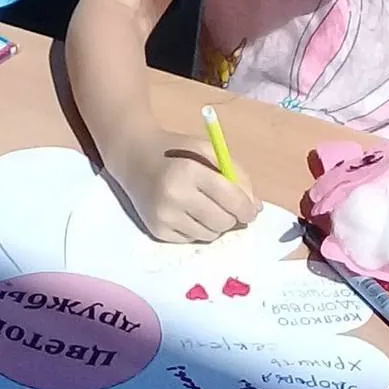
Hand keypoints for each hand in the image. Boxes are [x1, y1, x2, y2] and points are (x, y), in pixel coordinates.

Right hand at [115, 128, 261, 242]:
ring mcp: (164, 216)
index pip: (230, 199)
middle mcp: (175, 196)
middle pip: (222, 221)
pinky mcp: (156, 230)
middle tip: (232, 209)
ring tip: (209, 207)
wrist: (133, 157)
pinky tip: (190, 212)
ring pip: (209, 235)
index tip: (252, 211)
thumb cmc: (177, 150)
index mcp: (191, 171)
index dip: (247, 208)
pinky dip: (198, 229)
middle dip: (233, 218)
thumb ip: (235, 174)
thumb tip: (254, 206)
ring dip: (216, 224)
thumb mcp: (208, 150)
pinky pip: (191, 239)